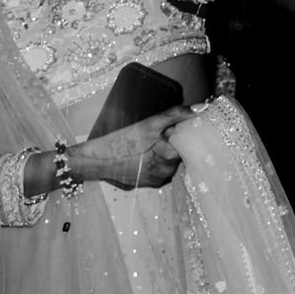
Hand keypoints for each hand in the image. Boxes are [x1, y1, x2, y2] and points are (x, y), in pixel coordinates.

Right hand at [69, 104, 194, 190]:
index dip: (178, 132)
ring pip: (168, 160)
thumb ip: (177, 115)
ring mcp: (156, 181)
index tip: (166, 128)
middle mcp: (166, 175)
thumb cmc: (120, 142)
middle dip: (170, 141)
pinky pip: (158, 168)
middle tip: (151, 135)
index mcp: (170, 160)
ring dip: (162, 150)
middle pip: (179, 152)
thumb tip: (202, 108)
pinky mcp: (146, 184)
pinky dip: (154, 159)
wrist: (92, 162)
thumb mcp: (149, 124)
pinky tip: (139, 153)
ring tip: (142, 144)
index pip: (188, 143)